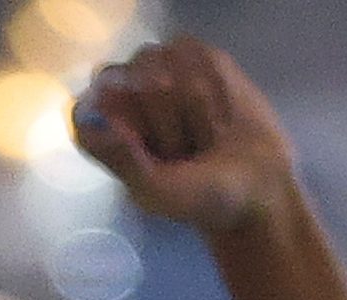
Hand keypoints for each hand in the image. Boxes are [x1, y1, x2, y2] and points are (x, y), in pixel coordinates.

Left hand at [72, 39, 296, 235]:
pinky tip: (222, 112)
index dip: (119, 116)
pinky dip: (215, 84)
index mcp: (106, 132)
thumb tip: (88, 122)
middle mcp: (129, 98)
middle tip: (182, 150)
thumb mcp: (155, 191)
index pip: (91, 101)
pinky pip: (199, 55)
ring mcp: (164, 75)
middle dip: (162, 115)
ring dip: (191, 102)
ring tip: (204, 134)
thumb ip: (121, 160)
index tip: (144, 143)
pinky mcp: (201, 61)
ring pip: (165, 63)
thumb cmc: (198, 196)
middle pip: (129, 77)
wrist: (257, 186)